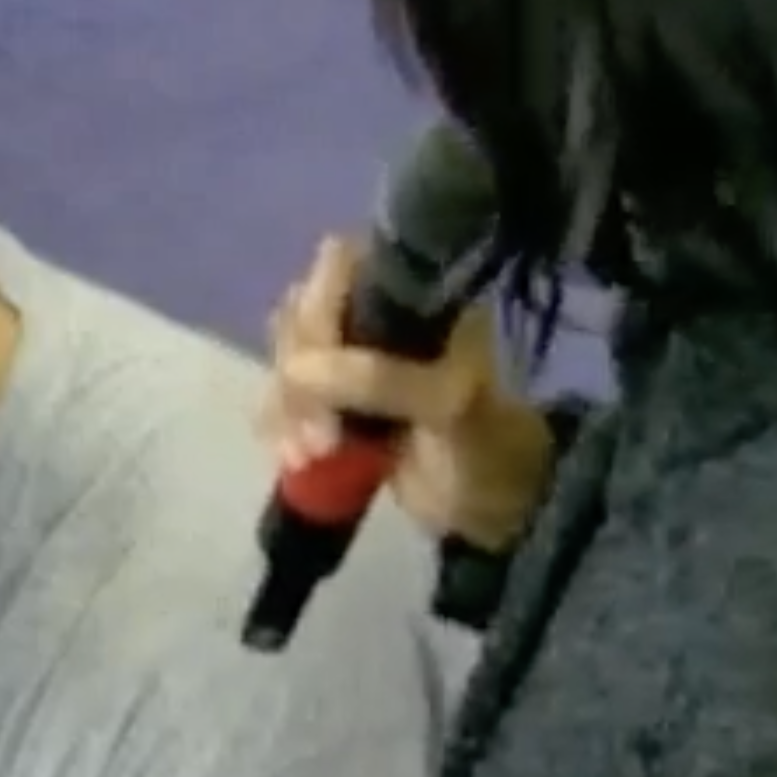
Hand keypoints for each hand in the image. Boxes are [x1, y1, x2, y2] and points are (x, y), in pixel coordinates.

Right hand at [261, 234, 556, 553]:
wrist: (496, 511)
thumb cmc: (488, 447)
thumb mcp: (448, 406)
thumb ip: (381, 379)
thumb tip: (298, 368)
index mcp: (416, 298)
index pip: (341, 265)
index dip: (318, 308)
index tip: (320, 362)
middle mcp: (378, 317)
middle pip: (301, 314)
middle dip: (300, 374)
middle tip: (326, 434)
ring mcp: (351, 362)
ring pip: (287, 358)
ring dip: (288, 408)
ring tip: (312, 456)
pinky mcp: (333, 404)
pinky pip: (285, 399)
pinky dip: (281, 427)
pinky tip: (295, 460)